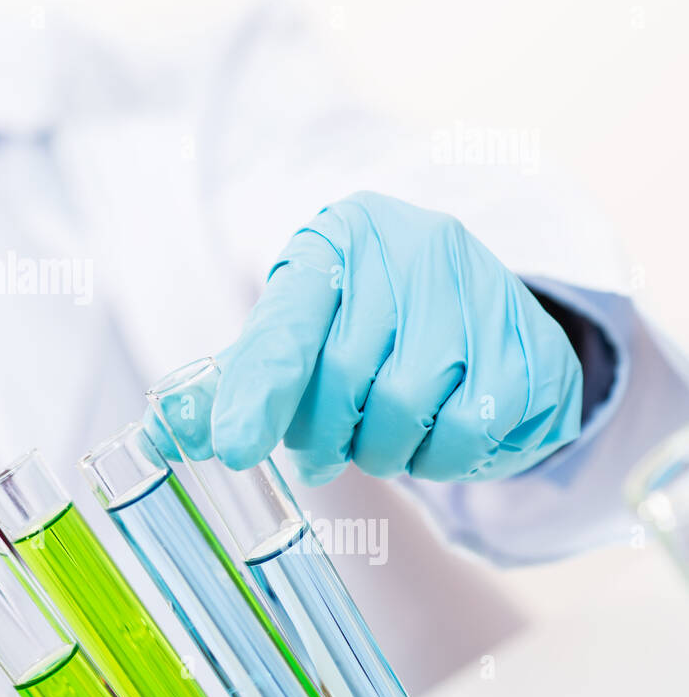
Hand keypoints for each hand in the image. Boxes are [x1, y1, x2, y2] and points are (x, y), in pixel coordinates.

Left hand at [208, 191, 581, 483]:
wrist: (476, 302)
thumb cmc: (364, 319)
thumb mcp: (299, 328)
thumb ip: (235, 380)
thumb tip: (166, 436)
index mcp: (338, 239)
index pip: (288, 323)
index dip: (258, 391)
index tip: (233, 448)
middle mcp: (414, 249)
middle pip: (346, 377)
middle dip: (323, 434)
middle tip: (318, 453)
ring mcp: (482, 291)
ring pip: (407, 407)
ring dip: (382, 449)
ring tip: (378, 437)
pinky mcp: (531, 344)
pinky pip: (469, 431)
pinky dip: (439, 457)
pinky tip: (434, 436)